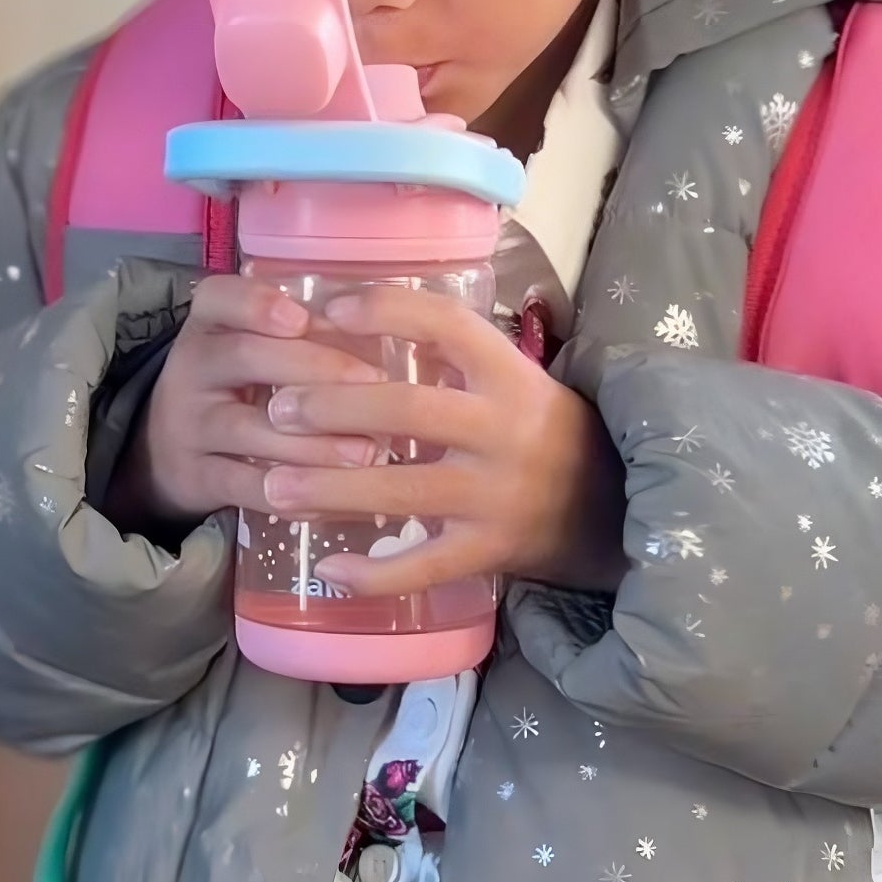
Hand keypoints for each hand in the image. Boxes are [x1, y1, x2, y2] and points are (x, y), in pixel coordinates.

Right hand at [105, 274, 384, 536]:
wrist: (167, 447)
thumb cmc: (237, 383)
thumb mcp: (251, 343)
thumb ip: (305, 333)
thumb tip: (389, 330)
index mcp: (210, 323)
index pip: (219, 297)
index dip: (257, 303)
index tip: (302, 318)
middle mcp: (192, 366)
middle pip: (245, 356)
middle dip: (313, 369)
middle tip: (374, 383)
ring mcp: (189, 424)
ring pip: (246, 428)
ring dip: (311, 441)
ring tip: (368, 451)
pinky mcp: (195, 477)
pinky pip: (242, 486)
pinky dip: (290, 492)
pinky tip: (334, 495)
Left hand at [260, 288, 628, 596]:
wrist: (609, 506)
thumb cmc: (540, 426)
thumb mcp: (512, 375)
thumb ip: (451, 353)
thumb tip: (354, 313)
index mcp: (509, 374)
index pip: (447, 325)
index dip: (387, 310)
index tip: (329, 308)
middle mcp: (505, 430)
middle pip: (410, 409)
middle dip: (335, 407)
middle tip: (277, 406)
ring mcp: (497, 495)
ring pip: (404, 490)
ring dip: (331, 487)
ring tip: (272, 484)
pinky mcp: (490, 552)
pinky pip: (423, 567)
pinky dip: (373, 573)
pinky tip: (327, 568)